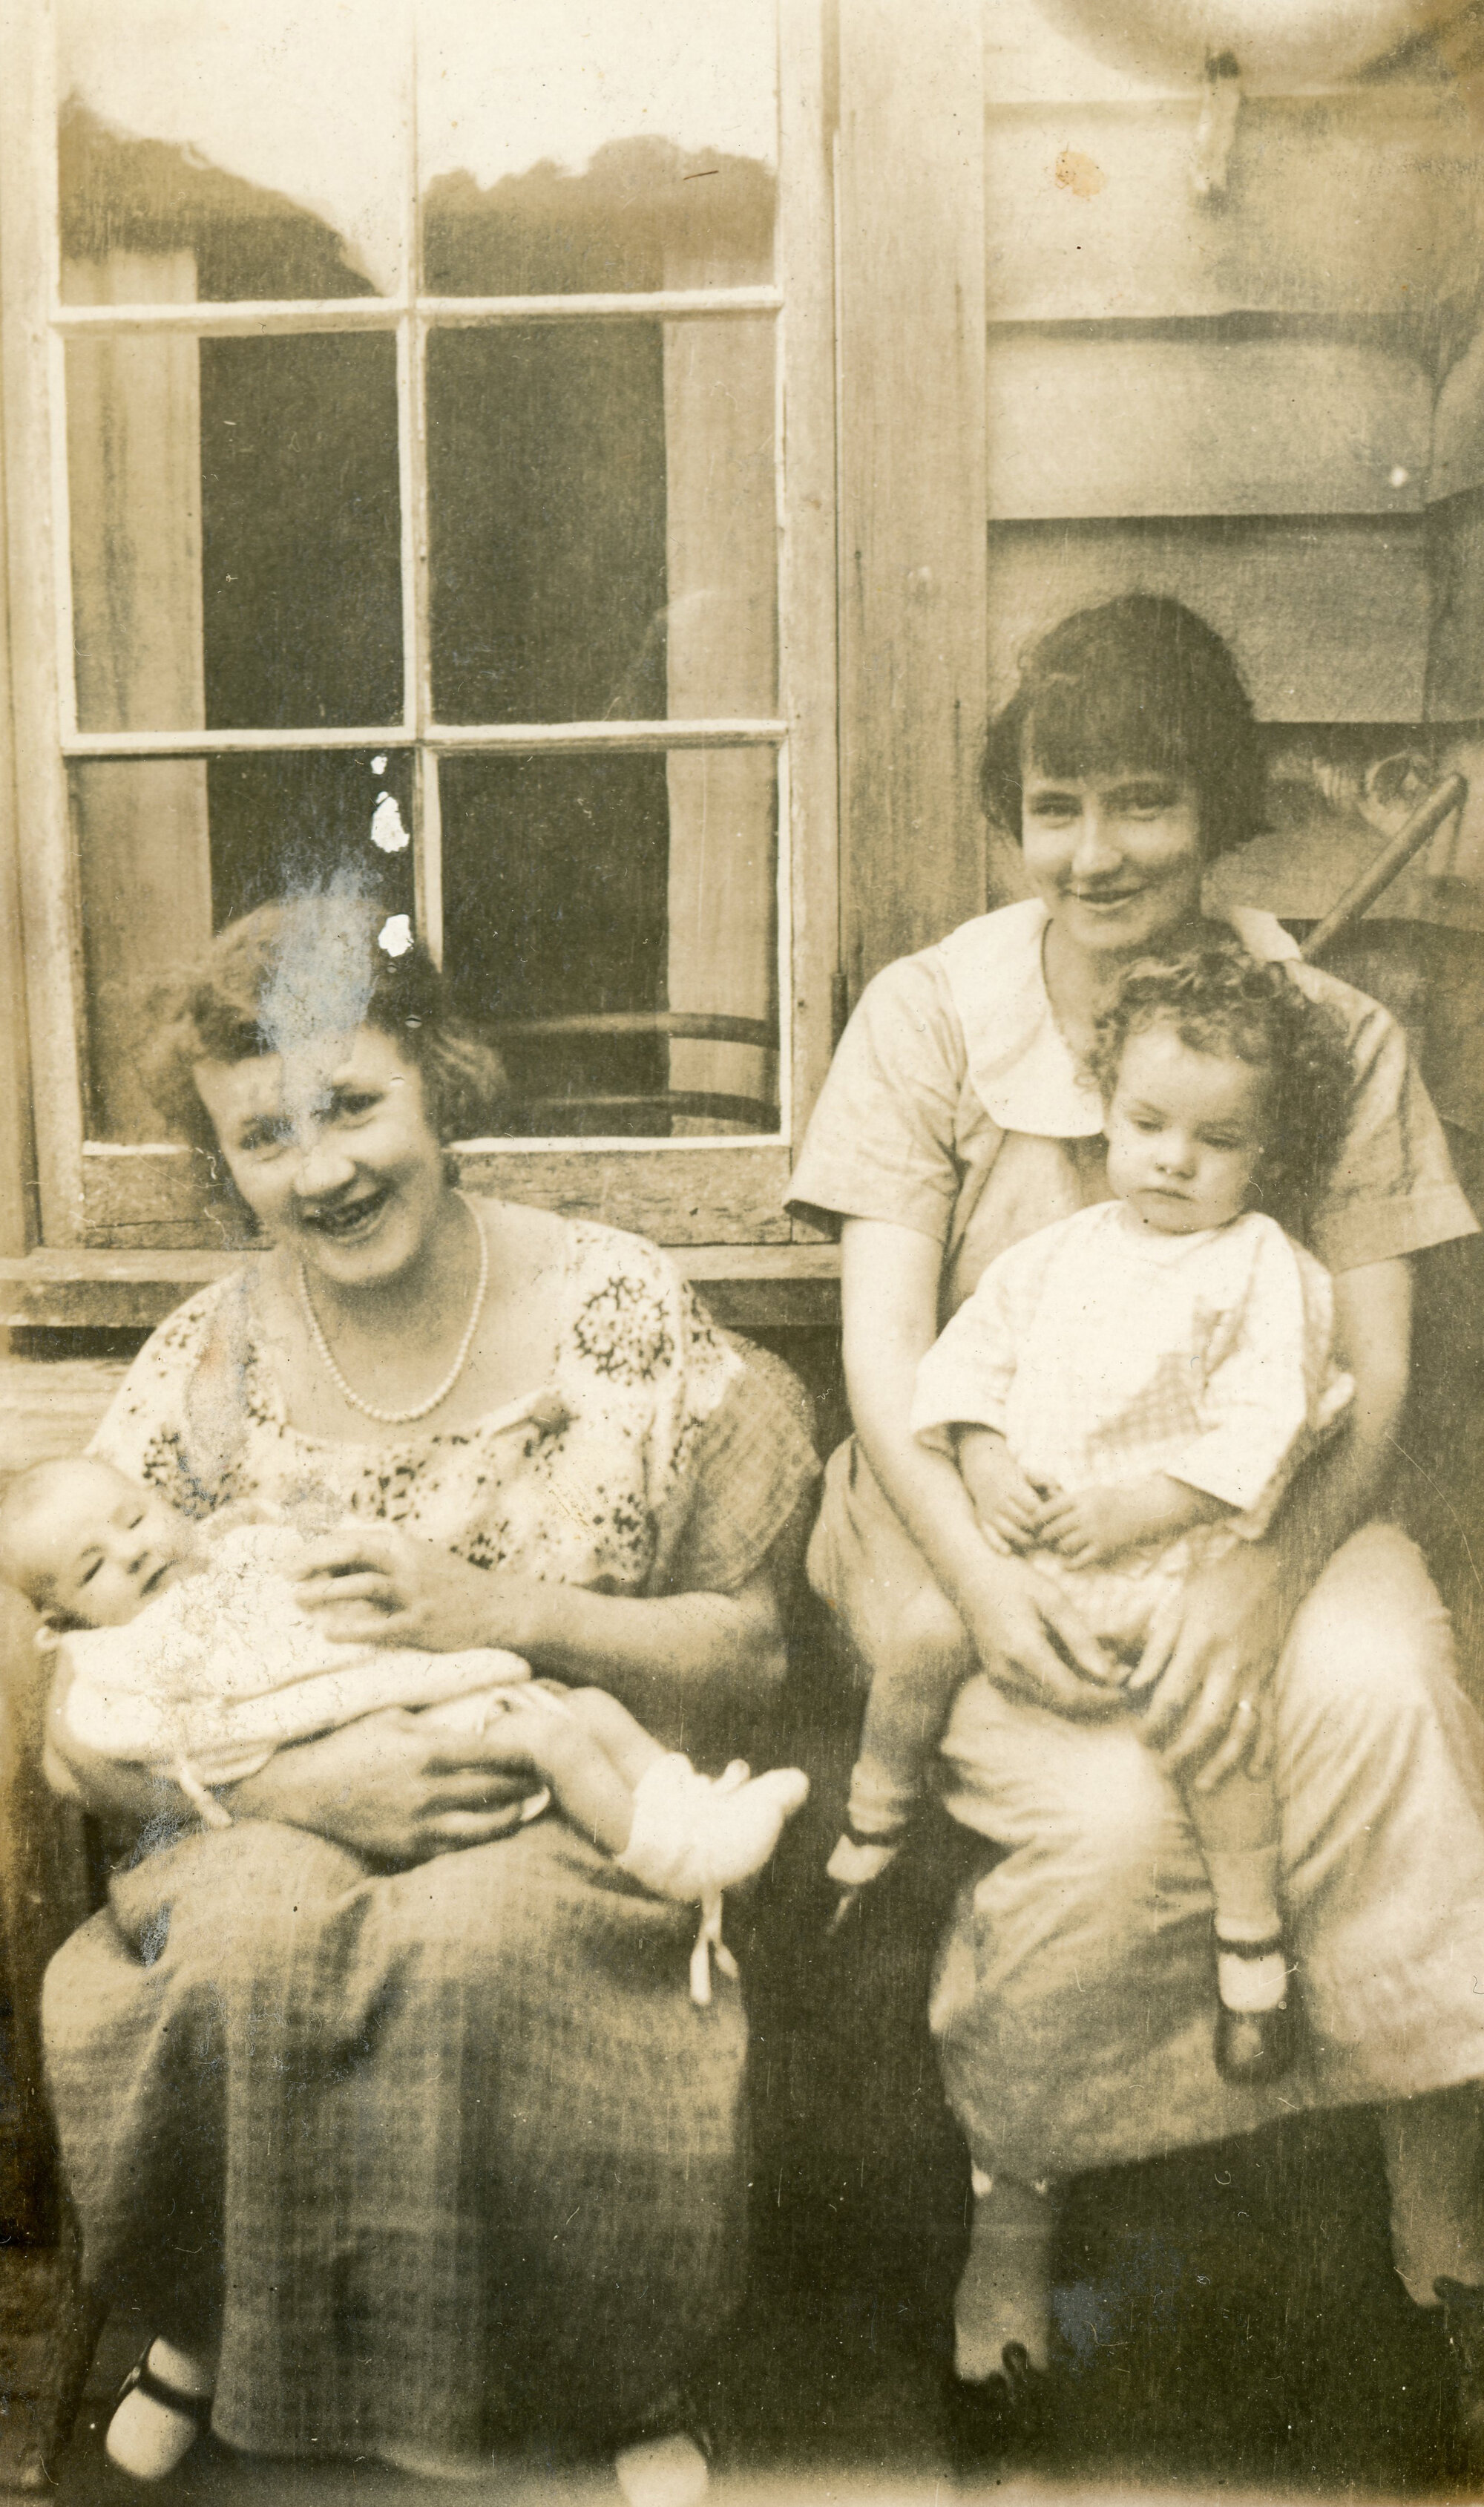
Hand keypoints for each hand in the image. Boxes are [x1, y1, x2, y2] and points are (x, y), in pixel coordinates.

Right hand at [227, 1707, 541, 1863]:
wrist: (302, 1789)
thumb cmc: (349, 1742)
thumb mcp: (392, 1715)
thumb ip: (435, 1716)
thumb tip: (477, 1709)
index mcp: (428, 1751)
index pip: (497, 1752)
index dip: (526, 1750)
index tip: (544, 1743)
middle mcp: (430, 1791)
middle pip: (500, 1788)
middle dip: (529, 1781)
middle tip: (548, 1772)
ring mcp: (421, 1824)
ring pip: (489, 1825)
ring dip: (516, 1812)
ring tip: (532, 1800)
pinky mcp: (410, 1847)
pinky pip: (462, 1847)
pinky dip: (486, 1836)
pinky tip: (500, 1824)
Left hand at [294, 1529, 532, 1654]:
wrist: (498, 1609)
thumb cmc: (449, 1585)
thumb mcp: (418, 1560)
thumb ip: (382, 1559)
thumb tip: (333, 1562)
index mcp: (404, 1545)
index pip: (352, 1538)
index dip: (317, 1546)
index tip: (289, 1558)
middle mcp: (407, 1563)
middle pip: (353, 1552)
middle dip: (314, 1560)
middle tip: (285, 1572)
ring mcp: (415, 1594)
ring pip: (364, 1585)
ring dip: (327, 1591)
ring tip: (297, 1598)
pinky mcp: (421, 1625)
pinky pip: (381, 1627)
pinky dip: (352, 1629)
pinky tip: (328, 1633)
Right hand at [957, 1430, 1044, 1553]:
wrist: (984, 1474)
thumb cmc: (1013, 1478)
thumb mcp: (1027, 1473)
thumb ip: (1043, 1479)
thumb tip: (1057, 1489)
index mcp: (1013, 1487)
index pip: (1033, 1507)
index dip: (1043, 1515)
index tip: (1050, 1518)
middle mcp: (1000, 1500)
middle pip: (1023, 1520)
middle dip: (1036, 1528)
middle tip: (1045, 1533)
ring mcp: (990, 1512)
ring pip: (1010, 1531)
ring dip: (1024, 1539)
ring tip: (1033, 1540)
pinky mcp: (982, 1522)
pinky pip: (989, 1537)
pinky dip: (998, 1545)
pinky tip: (1007, 1551)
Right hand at [959, 1553, 1122, 1717]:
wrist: (968, 1574)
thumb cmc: (1013, 1579)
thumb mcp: (1053, 1599)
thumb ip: (1080, 1638)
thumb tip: (1107, 1673)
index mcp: (1024, 1651)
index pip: (1071, 1693)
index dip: (1101, 1697)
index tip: (1125, 1688)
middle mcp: (1008, 1672)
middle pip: (1061, 1704)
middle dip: (1094, 1698)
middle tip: (1120, 1679)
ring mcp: (998, 1676)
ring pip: (1048, 1702)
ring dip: (1078, 1694)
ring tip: (1102, 1672)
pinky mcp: (996, 1675)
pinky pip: (1034, 1693)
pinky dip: (1059, 1687)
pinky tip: (1074, 1667)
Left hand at [1036, 1484, 1150, 1567]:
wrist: (1142, 1512)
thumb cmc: (1111, 1501)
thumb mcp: (1090, 1493)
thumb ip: (1069, 1501)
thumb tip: (1041, 1509)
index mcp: (1081, 1499)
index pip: (1049, 1509)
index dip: (1036, 1519)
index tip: (1033, 1524)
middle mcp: (1086, 1515)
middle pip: (1053, 1529)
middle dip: (1044, 1536)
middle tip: (1041, 1540)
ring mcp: (1095, 1532)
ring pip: (1064, 1546)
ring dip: (1057, 1549)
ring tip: (1056, 1548)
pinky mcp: (1103, 1548)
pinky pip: (1079, 1561)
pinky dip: (1068, 1565)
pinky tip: (1064, 1564)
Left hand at [1129, 1541, 1293, 1787]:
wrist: (1272, 1570)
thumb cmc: (1216, 1585)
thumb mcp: (1177, 1606)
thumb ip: (1154, 1648)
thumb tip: (1129, 1684)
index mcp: (1199, 1646)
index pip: (1172, 1697)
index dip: (1154, 1724)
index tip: (1140, 1738)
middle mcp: (1229, 1667)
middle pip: (1206, 1723)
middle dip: (1184, 1753)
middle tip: (1163, 1769)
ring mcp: (1254, 1677)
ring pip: (1241, 1730)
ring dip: (1223, 1762)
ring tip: (1202, 1785)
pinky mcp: (1270, 1680)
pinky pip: (1269, 1722)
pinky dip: (1264, 1750)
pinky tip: (1254, 1773)